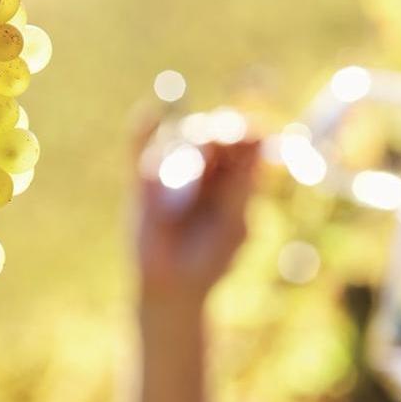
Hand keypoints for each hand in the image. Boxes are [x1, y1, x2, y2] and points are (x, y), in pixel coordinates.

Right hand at [136, 130, 260, 307]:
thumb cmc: (210, 259)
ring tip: (191, 169)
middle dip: (215, 134)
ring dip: (187, 144)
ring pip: (180, 138)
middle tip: (221, 140)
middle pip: (212, 134)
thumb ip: (241, 189)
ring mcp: (172, 170)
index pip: (242, 142)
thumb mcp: (231, 225)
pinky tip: (148, 114)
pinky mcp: (143, 178)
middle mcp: (204, 167)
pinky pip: (140, 146)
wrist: (173, 287)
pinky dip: (143, 129)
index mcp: (233, 176)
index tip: (252, 133)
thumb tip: (260, 148)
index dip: (246, 132)